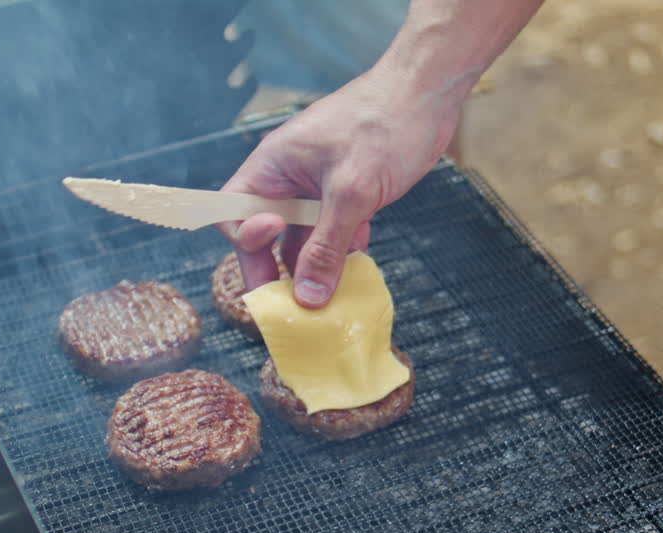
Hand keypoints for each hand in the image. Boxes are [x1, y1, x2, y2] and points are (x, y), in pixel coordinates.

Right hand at [220, 69, 462, 306]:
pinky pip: (330, 232)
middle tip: (292, 309)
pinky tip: (358, 264)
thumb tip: (308, 298)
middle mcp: (288, 178)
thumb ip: (327, 247)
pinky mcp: (345, 193)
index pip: (234, 213)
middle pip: (266, 236)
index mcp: (272, 166)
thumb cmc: (384, 125)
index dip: (248, 240)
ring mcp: (317, 187)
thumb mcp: (352, 192)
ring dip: (314, 268)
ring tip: (328, 300)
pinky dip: (342, 251)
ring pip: (301, 239)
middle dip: (277, 271)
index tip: (276, 249)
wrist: (428, 92)